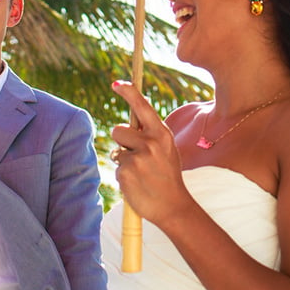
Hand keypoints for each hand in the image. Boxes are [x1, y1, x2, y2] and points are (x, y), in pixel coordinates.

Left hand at [110, 81, 193, 226]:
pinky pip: (116, 167)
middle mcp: (150, 142)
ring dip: (123, 159)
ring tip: (140, 172)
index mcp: (161, 133)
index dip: (128, 92)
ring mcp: (137, 158)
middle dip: (122, 142)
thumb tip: (130, 119)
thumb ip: (150, 134)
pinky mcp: (126, 173)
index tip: (116, 83)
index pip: (142, 106)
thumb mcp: (166, 149)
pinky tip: (138, 183)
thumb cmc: (167, 175)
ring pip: (116, 150)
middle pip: (118, 130)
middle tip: (138, 157)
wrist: (173, 206)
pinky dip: (124, 175)